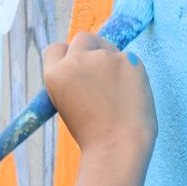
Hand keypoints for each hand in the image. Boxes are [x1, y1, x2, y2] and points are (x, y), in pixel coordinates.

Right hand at [42, 32, 155, 152]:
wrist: (117, 147)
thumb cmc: (93, 134)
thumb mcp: (68, 104)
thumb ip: (74, 79)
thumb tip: (90, 59)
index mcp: (55, 74)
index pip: (56, 49)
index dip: (68, 57)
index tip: (78, 66)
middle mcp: (76, 60)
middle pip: (82, 38)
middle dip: (91, 49)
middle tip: (101, 73)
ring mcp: (104, 57)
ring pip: (108, 48)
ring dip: (112, 62)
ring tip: (117, 94)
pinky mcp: (128, 59)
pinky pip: (128, 60)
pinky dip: (130, 72)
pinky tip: (130, 94)